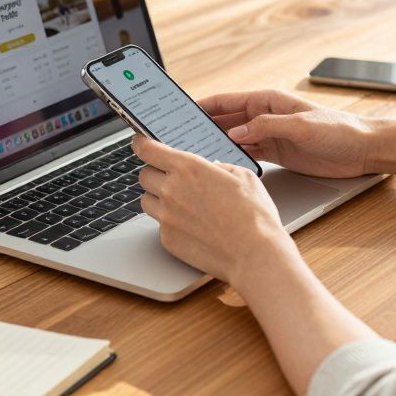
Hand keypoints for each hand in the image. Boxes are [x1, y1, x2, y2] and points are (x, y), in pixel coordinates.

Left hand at [134, 134, 294, 284]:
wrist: (254, 254)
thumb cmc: (253, 215)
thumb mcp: (243, 176)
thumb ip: (220, 166)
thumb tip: (211, 168)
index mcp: (188, 168)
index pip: (147, 149)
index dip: (141, 143)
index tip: (141, 142)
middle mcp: (171, 190)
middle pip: (143, 174)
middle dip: (154, 172)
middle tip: (171, 177)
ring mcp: (166, 216)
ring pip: (146, 200)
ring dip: (157, 197)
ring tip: (180, 202)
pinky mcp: (167, 239)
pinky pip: (158, 224)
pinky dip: (169, 221)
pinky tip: (191, 224)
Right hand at [199, 90, 375, 177]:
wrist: (363, 149)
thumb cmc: (338, 129)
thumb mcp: (301, 126)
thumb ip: (267, 127)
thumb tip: (237, 132)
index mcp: (268, 100)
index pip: (227, 100)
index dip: (204, 105)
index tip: (182, 112)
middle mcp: (266, 116)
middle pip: (226, 120)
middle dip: (204, 127)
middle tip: (182, 138)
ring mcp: (270, 135)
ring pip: (235, 138)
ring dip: (218, 144)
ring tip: (197, 153)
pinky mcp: (277, 153)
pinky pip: (249, 154)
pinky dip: (235, 158)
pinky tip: (222, 165)